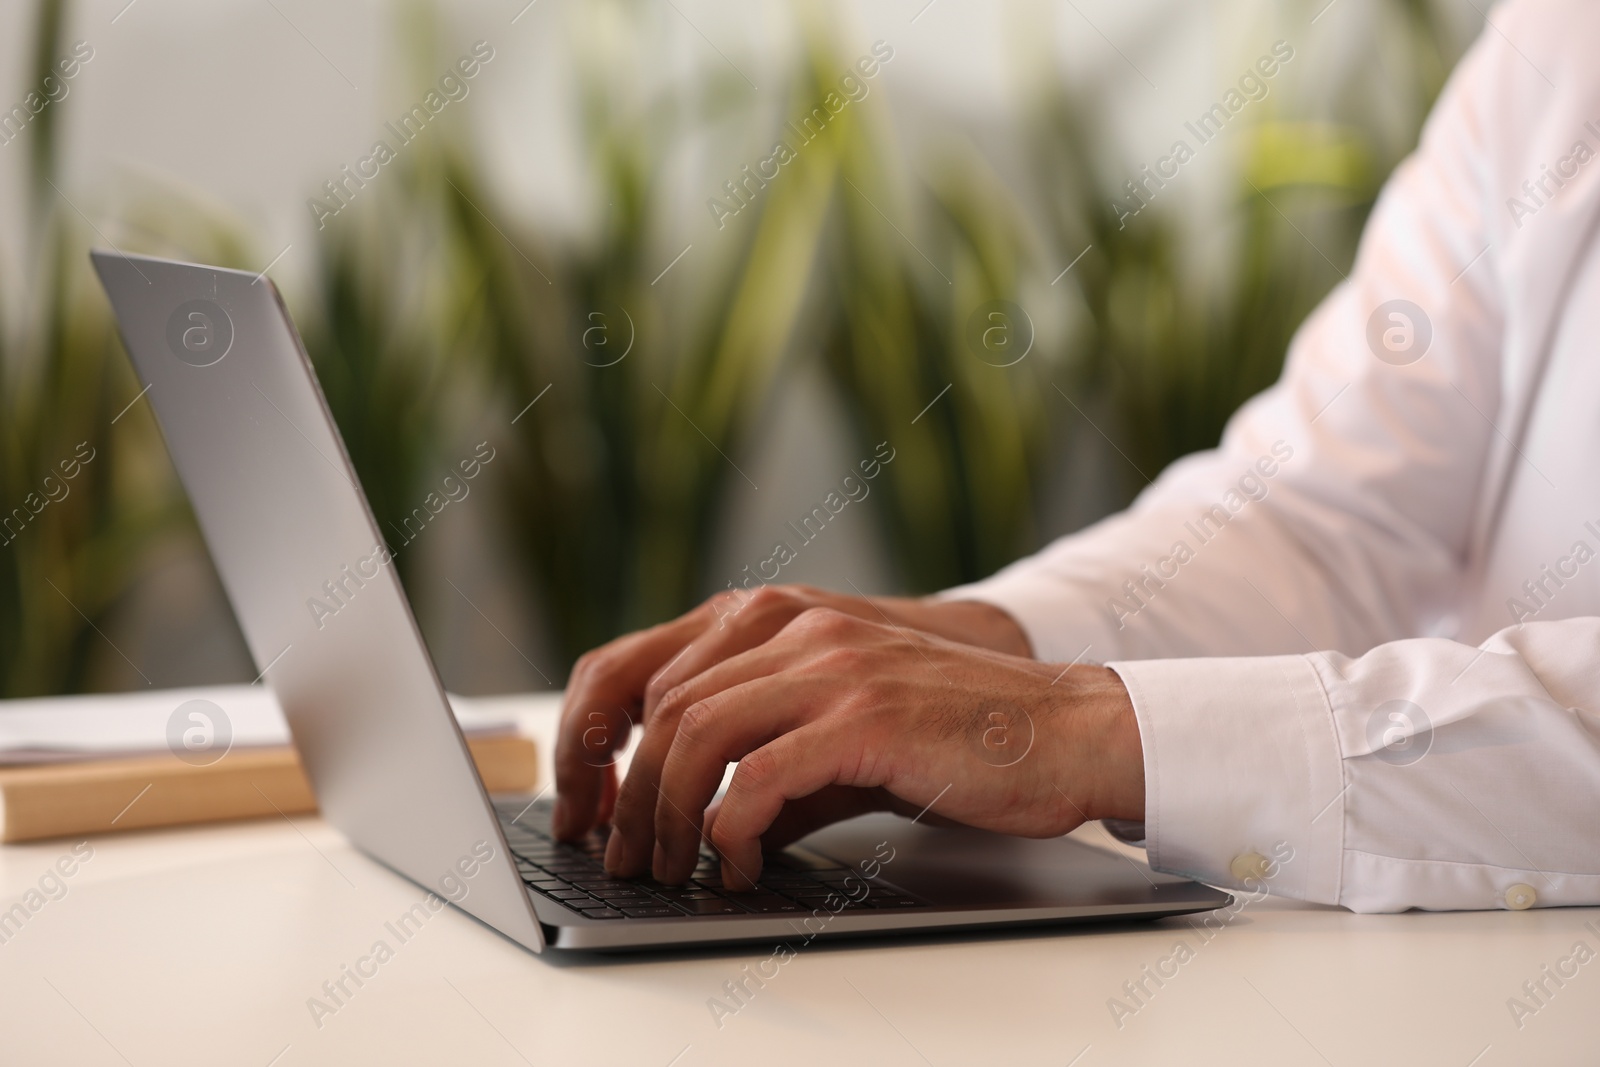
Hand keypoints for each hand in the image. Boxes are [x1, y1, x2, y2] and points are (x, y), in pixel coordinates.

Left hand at [564, 604, 1144, 889]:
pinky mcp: (866, 716)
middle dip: (623, 793)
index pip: (642, 664)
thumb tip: (690, 813)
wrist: (1065, 727)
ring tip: (670, 868)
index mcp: (777, 615)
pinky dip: (729, 828)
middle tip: (624, 857)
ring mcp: (831, 664)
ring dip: (665, 816)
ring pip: (694, 733)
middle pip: (658, 704)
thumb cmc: (954, 732)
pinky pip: (758, 775)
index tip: (591, 805)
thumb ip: (763, 745)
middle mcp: (794, 625)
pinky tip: (741, 861)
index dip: (593, 738)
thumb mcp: (840, 719)